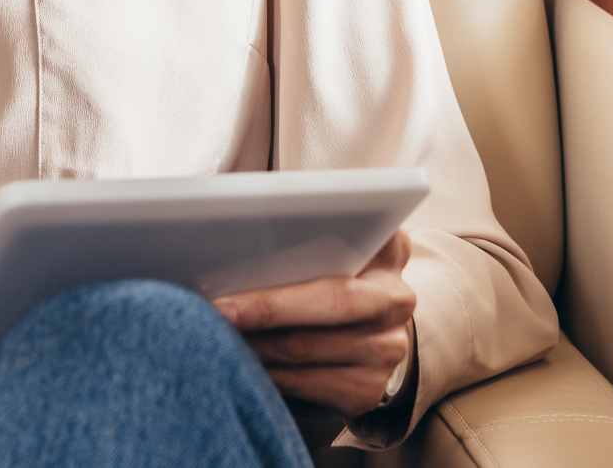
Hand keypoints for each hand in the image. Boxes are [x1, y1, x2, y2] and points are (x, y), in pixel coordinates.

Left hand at [212, 228, 416, 419]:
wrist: (370, 339)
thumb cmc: (329, 282)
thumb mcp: (334, 249)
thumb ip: (305, 233)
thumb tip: (235, 220)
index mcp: (388, 246)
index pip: (356, 230)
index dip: (314, 236)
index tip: (255, 243)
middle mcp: (397, 297)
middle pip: (332, 298)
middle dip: (269, 305)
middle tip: (219, 309)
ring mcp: (388, 348)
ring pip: (307, 348)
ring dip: (256, 343)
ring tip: (215, 334)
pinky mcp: (368, 390)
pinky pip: (305, 384)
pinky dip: (266, 374)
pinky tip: (239, 363)